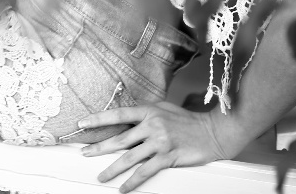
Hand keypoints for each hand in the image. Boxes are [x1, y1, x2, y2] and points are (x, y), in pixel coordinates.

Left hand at [78, 101, 228, 191]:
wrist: (213, 131)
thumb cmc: (187, 120)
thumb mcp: (163, 109)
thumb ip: (144, 114)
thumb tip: (124, 120)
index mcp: (148, 111)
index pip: (117, 114)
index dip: (98, 119)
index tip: (82, 124)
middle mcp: (152, 125)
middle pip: (120, 139)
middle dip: (99, 147)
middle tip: (84, 153)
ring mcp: (160, 142)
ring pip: (130, 158)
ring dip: (113, 169)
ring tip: (101, 176)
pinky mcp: (169, 157)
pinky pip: (146, 172)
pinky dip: (133, 182)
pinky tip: (124, 187)